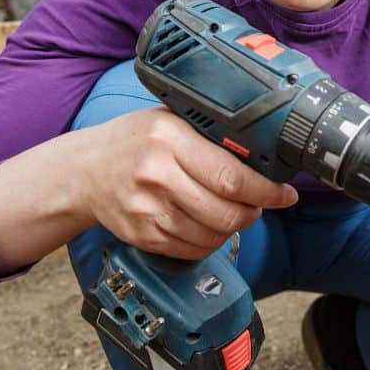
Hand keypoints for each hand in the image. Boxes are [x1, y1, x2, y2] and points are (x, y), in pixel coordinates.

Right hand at [77, 108, 297, 259]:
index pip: (230, 175)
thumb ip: (209, 133)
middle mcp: (156, 174)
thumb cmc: (134, 141)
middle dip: (254, 212)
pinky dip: (211, 242)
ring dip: (234, 228)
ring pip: (212, 235)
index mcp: (169, 138)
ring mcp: (147, 209)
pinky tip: (211, 226)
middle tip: (261, 205)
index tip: (285, 193)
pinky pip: (192, 249)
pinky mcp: (142, 236)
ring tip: (236, 213)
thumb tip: (263, 153)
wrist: (84, 171)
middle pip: (226, 211)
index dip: (266, 191)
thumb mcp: (169, 119)